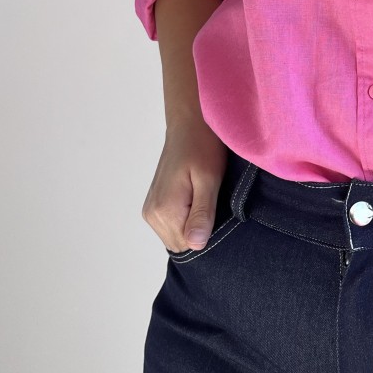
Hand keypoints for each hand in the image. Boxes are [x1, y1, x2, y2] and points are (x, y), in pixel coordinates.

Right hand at [141, 119, 227, 252]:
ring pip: (178, 236)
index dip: (208, 236)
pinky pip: (174, 224)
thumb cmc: (202, 147)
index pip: (188, 247)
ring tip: (208, 199)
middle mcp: (152, 214)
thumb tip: (195, 244)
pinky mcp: (156, 204)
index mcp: (164, 210)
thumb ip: (202, 213)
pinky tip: (199, 200)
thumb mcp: (209, 179)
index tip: (221, 216)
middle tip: (217, 205)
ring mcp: (151, 209)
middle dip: (201, 231)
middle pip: (182, 244)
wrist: (189, 124)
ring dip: (195, 224)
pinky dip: (188, 218)